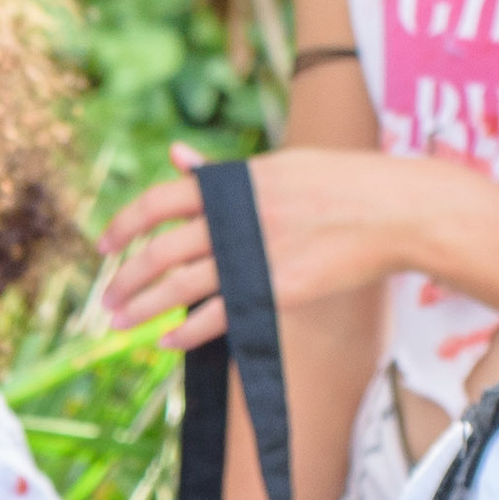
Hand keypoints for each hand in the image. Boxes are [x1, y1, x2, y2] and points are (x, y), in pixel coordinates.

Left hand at [99, 144, 418, 344]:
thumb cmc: (339, 185)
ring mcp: (253, 256)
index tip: (102, 246)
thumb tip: (176, 158)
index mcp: (234, 183)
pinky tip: (166, 341)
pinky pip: (215, 317)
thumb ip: (222, 175)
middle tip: (105, 300)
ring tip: (118, 324)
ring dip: (142, 308)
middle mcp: (236, 218)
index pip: (159, 201)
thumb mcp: (277, 168)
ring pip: (179, 288)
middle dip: (125, 279)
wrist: (396, 211)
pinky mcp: (273, 290)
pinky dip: (185, 332)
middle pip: (161, 252)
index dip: (124, 225)